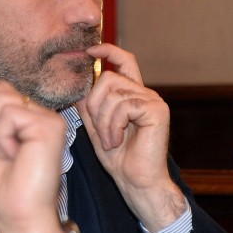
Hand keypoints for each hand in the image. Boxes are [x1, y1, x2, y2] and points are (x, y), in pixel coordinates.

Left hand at [76, 43, 185, 232]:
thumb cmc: (118, 158)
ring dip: (103, 121)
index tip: (90, 50)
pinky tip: (117, 141)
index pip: (124, 61)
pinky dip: (113, 125)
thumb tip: (76, 86)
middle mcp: (145, 93)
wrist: (136, 181)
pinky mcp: (156, 110)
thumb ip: (88, 106)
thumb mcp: (95, 126)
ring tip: (110, 140)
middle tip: (99, 130)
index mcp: (132, 94)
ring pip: (112, 94)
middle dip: (94, 105)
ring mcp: (152, 100)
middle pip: (108, 79)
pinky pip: (123, 106)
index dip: (108, 50)